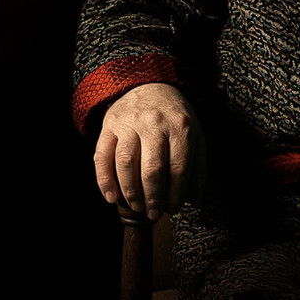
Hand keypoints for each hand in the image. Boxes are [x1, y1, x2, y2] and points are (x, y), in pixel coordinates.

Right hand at [93, 82, 204, 219]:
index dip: (176, 194)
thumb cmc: (175, 117)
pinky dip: (104, 180)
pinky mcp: (110, 124)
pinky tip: (111, 198)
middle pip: (152, 168)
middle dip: (153, 198)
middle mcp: (154, 122)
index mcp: (180, 125)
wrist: (150, 85)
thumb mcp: (195, 134)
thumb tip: (196, 201)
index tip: (173, 209)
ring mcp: (130, 122)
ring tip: (137, 207)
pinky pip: (102, 156)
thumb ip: (197, 166)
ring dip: (130, 192)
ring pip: (126, 163)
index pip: (179, 167)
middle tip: (154, 214)